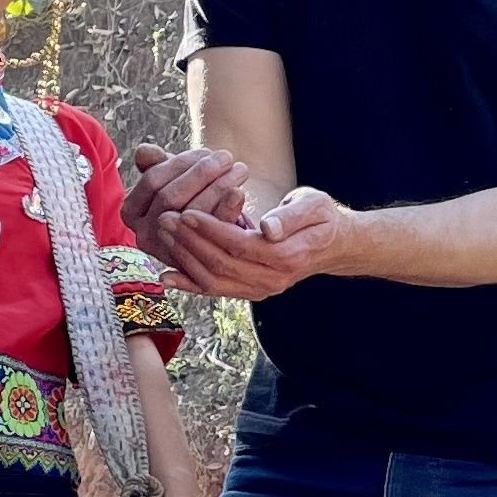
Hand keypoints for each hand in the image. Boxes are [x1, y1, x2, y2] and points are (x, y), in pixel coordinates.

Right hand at [121, 145, 249, 259]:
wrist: (203, 237)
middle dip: (201, 173)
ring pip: (191, 213)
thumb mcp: (169, 179)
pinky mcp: (192, 262)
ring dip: (218, 187)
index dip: (180, 163)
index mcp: (131, 211)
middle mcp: (143, 234)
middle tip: (226, 157)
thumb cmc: (186, 198)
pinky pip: (210, 232)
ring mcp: (166, 250)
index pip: (153, 180)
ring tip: (239, 169)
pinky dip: (227, 209)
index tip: (205, 151)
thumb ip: (156, 163)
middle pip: (170, 197)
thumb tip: (144, 151)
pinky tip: (239, 192)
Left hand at [159, 187, 347, 301]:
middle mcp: (272, 279)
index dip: (210, 231)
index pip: (240, 245)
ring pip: (215, 281)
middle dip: (190, 242)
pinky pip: (217, 291)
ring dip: (185, 259)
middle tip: (164, 218)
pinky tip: (166, 276)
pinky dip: (190, 285)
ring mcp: (261, 289)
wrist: (332, 245)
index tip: (185, 213)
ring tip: (163, 234)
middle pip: (222, 264)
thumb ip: (291, 216)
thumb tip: (268, 228)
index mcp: (287, 255)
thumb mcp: (314, 206)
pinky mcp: (251, 291)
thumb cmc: (321, 217)